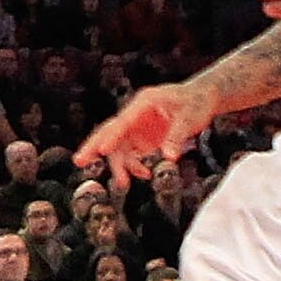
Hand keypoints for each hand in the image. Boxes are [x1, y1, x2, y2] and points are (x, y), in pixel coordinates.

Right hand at [83, 87, 203, 182]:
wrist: (202, 98)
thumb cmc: (196, 102)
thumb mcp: (190, 118)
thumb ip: (177, 137)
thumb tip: (168, 158)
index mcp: (143, 103)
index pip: (122, 121)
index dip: (111, 136)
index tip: (102, 150)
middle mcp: (135, 115)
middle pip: (109, 131)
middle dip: (93, 147)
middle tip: (78, 162)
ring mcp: (138, 128)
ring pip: (119, 147)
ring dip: (119, 164)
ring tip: (123, 183)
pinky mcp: (144, 139)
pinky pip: (133, 154)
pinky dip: (135, 166)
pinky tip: (144, 174)